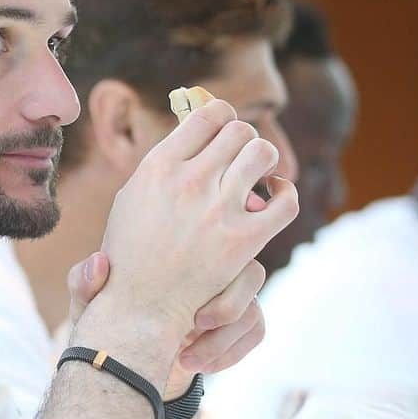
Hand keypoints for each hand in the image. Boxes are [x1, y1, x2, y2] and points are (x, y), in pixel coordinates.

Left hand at [67, 252, 266, 398]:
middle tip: (193, 324)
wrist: (134, 363)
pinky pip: (255, 330)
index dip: (215, 253)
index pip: (213, 236)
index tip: (189, 294)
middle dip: (226, 303)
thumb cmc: (112, 323)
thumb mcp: (91, 307)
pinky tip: (197, 364)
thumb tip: (97, 262)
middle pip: (249, 271)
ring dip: (223, 337)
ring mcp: (234, 295)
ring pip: (251, 307)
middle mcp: (214, 267)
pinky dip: (229, 352)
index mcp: (180, 253)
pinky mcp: (245, 322)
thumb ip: (85, 286)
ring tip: (185, 358)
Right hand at [85, 100, 296, 345]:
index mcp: (159, 166)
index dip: (222, 117)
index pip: (208, 113)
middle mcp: (190, 182)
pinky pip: (285, 200)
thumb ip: (164, 163)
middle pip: (240, 131)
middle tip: (238, 159)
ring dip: (264, 162)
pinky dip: (285, 193)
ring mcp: (218, 211)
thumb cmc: (132, 252)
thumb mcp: (132, 196)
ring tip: (256, 177)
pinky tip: (274, 196)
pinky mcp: (243, 241)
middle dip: (243, 141)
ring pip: (263, 155)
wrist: (140, 305)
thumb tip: (194, 135)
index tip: (222, 131)